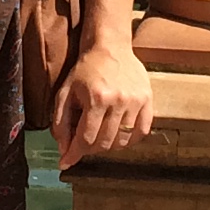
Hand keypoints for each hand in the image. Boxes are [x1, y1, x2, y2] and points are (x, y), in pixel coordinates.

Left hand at [53, 39, 154, 163]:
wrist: (110, 46)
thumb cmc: (85, 70)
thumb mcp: (64, 93)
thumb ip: (61, 123)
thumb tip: (64, 151)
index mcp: (96, 98)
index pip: (86, 139)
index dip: (74, 154)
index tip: (66, 163)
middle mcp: (118, 101)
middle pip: (104, 143)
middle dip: (90, 149)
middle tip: (83, 143)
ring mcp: (135, 101)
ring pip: (122, 141)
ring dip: (108, 145)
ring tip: (100, 136)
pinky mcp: (148, 100)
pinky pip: (141, 132)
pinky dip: (129, 139)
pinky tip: (119, 134)